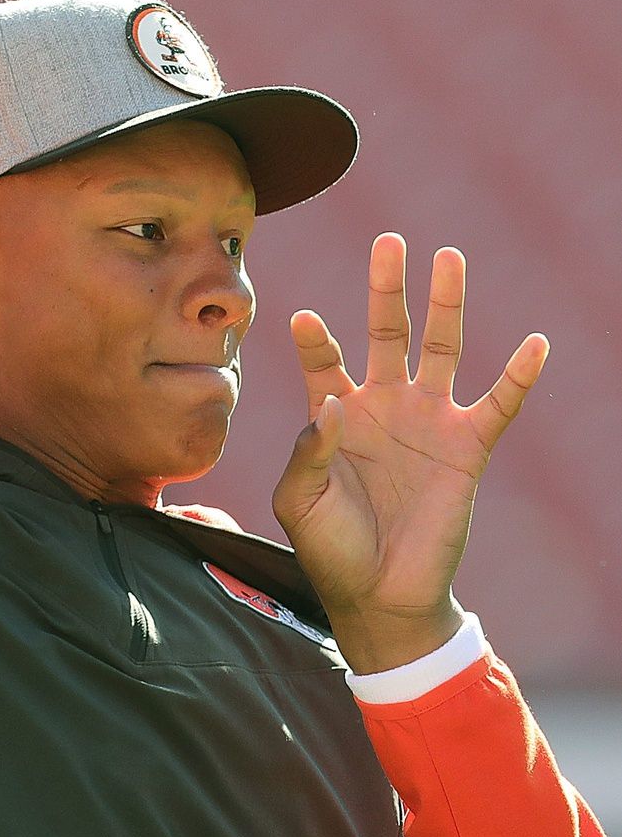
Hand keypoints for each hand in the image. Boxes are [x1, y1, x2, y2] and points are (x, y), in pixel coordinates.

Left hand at [272, 233, 548, 673]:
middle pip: (385, 332)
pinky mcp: (466, 448)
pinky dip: (518, 375)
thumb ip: (307, 450)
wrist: (379, 595)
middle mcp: (381, 405)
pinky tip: (535, 344)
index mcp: (333, 414)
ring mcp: (427, 422)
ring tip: (450, 257)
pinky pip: (498, 405)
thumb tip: (327, 404)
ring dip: (445, 305)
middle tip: (388, 241)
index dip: (313, 339)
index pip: (322, 359)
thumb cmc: (330, 547)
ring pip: (440, 350)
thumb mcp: (299, 500)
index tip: (300, 316)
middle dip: (386, 288)